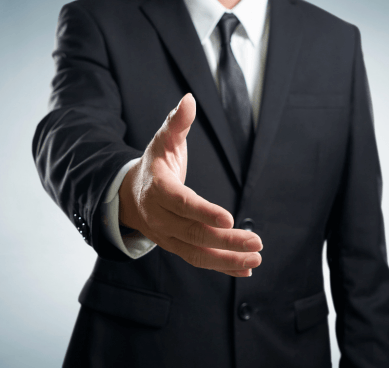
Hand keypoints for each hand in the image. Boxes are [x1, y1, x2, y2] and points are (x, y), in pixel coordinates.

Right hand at [119, 93, 261, 276]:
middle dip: (226, 240)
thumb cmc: (155, 164)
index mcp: (158, 189)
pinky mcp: (175, 246)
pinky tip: (245, 268)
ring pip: (197, 252)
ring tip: (256, 257)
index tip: (229, 219)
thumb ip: (177, 122)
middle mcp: (160, 217)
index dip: (204, 212)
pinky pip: (198, 260)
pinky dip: (222, 266)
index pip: (182, 203)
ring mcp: (166, 236)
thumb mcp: (163, 140)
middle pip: (194, 232)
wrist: (132, 194)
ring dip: (227, 258)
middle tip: (256, 241)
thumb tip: (189, 99)